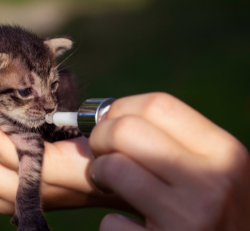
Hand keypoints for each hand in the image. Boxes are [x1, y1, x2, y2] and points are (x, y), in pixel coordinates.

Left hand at [88, 93, 249, 229]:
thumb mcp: (215, 172)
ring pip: (112, 168)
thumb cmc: (215, 212)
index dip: (121, 110)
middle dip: (99, 138)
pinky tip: (129, 228)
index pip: (158, 103)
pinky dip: (111, 224)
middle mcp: (213, 180)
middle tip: (101, 154)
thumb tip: (111, 114)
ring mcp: (190, 218)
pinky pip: (111, 221)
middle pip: (126, 129)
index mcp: (225, 151)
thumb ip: (177, 143)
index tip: (112, 124)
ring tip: (106, 184)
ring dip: (97, 175)